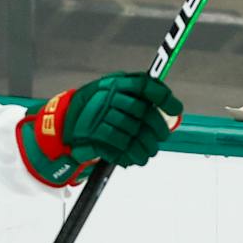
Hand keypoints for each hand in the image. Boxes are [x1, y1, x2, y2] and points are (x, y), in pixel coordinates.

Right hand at [16, 72, 182, 185]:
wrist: (65, 123)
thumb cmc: (98, 109)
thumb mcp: (115, 94)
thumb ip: (139, 97)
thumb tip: (171, 110)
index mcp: (116, 83)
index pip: (144, 85)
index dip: (163, 97)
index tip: (176, 110)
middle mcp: (107, 96)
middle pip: (142, 112)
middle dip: (157, 128)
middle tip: (162, 137)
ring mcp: (99, 115)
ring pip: (133, 133)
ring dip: (145, 147)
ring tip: (148, 152)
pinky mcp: (93, 134)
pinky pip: (119, 146)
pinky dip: (130, 155)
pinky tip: (133, 159)